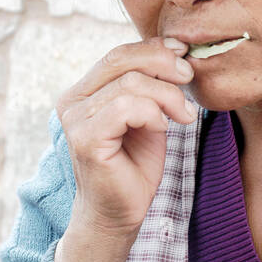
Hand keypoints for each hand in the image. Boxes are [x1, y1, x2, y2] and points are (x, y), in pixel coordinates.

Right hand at [56, 36, 196, 240]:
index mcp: (83, 91)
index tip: (183, 54)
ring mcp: (76, 120)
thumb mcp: (149, 114)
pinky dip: (152, 113)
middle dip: (163, 65)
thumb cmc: (135, 166)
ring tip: (184, 116)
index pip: (118, 54)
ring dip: (167, 96)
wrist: (120, 214)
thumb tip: (173, 48)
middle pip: (121, 60)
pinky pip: (126, 108)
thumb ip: (151, 83)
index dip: (153, 49)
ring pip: (130, 84)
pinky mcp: (86, 139)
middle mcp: (72, 101)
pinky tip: (162, 128)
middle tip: (189, 80)